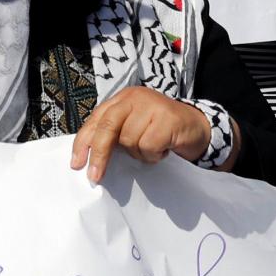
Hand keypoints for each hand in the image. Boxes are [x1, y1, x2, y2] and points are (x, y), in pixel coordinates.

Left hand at [69, 86, 214, 183]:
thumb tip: (88, 159)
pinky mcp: (167, 117)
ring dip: (139, 153)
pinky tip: (163, 149)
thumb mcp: (134, 128)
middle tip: (95, 177)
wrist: (198, 127)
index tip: (76, 164)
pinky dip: (153, 155)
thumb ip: (114, 135)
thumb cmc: (161, 131)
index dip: (83, 143)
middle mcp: (134, 98)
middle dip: (99, 154)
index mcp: (121, 100)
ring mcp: (151, 105)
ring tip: (153, 149)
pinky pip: (148, 146)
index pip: (95, 120)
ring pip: (129, 140)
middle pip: (107, 127)